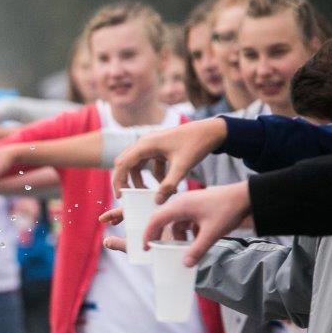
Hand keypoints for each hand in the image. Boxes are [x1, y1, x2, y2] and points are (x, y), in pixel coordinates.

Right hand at [110, 118, 227, 202]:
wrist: (212, 131)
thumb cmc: (197, 144)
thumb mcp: (183, 167)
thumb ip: (169, 185)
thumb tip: (156, 201)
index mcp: (146, 145)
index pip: (123, 164)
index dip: (119, 181)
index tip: (121, 196)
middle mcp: (145, 143)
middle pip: (125, 163)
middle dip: (125, 180)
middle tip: (127, 196)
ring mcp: (152, 145)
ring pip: (137, 164)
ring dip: (140, 179)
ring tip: (148, 193)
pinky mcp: (160, 148)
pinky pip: (149, 163)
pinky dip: (154, 175)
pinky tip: (167, 184)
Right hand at [140, 181, 250, 264]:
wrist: (247, 196)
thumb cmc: (228, 209)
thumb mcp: (212, 232)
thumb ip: (197, 249)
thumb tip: (186, 264)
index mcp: (179, 206)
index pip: (155, 220)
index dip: (148, 234)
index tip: (146, 247)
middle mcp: (181, 203)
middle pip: (164, 220)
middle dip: (161, 235)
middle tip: (159, 249)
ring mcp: (189, 204)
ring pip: (177, 222)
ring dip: (179, 235)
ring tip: (185, 248)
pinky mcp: (198, 206)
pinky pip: (187, 220)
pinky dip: (189, 231)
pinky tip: (198, 239)